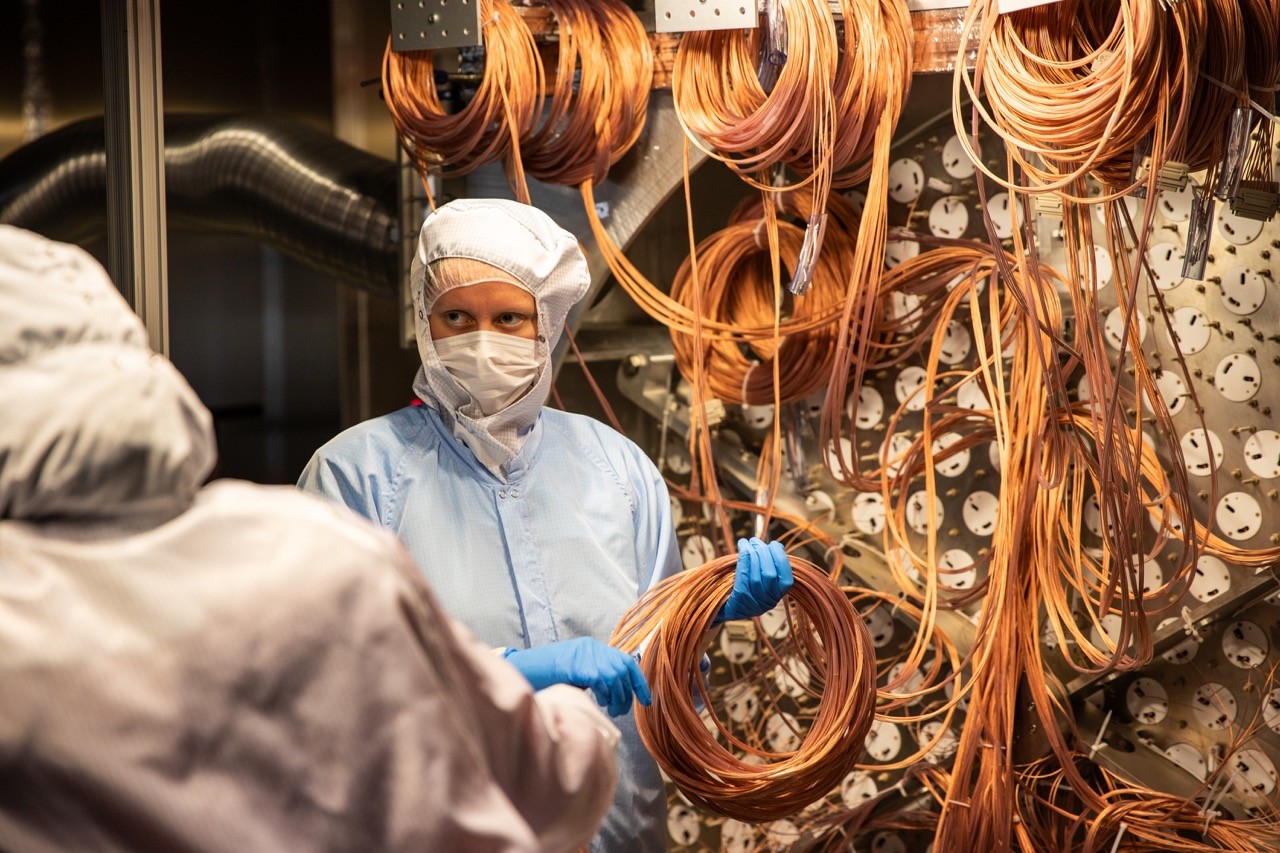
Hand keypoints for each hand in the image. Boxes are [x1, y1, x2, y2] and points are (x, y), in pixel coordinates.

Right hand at [505, 637, 651, 716]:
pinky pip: (602, 679)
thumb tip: (616, 695)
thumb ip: (595, 679)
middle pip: (623, 669)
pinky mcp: (580, 664)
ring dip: (617, 695)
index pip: (625, 661)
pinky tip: (600, 701)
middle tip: (620, 710)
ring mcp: (586, 655)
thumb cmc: (548, 677)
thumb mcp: (575, 674)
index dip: (638, 681)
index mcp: (593, 649)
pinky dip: (605, 692)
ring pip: (615, 675)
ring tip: (611, 709)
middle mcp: (592, 648)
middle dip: (627, 692)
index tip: (647, 700)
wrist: (525, 668)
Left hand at [716, 537, 793, 622]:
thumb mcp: (767, 578)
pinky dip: (744, 563)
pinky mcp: (740, 599)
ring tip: (747, 543)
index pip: (786, 576)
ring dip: (752, 555)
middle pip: (770, 575)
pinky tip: (743, 550)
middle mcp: (769, 600)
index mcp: (780, 592)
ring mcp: (755, 602)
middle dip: (763, 553)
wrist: (733, 605)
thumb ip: (773, 564)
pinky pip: (743, 580)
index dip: (780, 557)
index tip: (774, 544)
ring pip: (756, 577)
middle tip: (755, 541)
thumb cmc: (753, 586)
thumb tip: (778, 546)